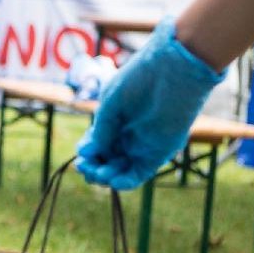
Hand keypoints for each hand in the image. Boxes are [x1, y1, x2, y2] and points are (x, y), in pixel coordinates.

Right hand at [76, 18, 224, 189]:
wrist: (172, 70)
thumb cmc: (139, 80)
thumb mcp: (111, 105)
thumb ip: (101, 131)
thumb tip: (85, 154)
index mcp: (113, 123)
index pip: (96, 147)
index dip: (87, 156)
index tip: (81, 158)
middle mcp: (126, 137)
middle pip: (106, 162)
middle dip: (94, 169)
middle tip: (87, 168)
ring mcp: (142, 146)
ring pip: (120, 170)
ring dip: (108, 177)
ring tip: (101, 173)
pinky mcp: (158, 153)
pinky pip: (139, 173)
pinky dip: (126, 181)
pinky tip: (114, 181)